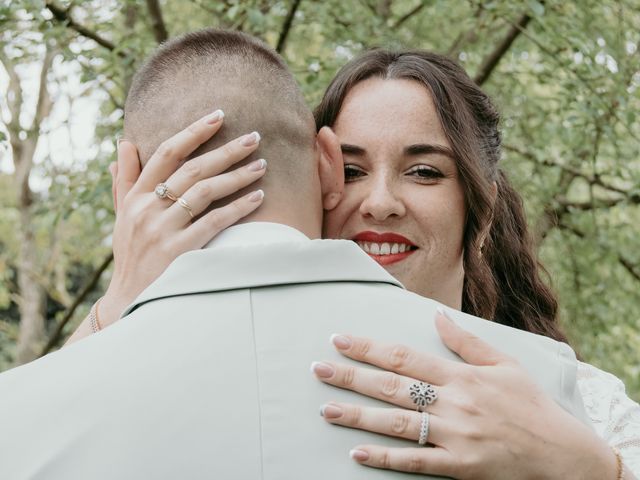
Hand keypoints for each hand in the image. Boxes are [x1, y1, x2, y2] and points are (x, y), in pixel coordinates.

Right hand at [100, 110, 265, 326]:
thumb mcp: (121, 216)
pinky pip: (215, 222)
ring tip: (262, 166)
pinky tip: (258, 197)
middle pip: (193, 168)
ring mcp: (162, 230)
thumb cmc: (131, 256)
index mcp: (134, 196)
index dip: (194, 131)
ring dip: (237, 176)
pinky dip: (238, 207)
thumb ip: (125, 180)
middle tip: (254, 136)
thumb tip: (125, 144)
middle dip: (226, 150)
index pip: (166, 153)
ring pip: (205, 191)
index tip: (218, 116)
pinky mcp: (180, 251)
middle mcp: (147, 208)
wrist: (130, 301)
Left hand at [311, 310, 615, 478]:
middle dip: (352, 376)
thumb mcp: (505, 364)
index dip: (369, 347)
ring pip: (397, 423)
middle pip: (392, 386)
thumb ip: (466, 341)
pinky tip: (358, 453)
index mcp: (460, 376)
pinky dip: (385, 458)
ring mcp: (455, 435)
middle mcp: (453, 402)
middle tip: (319, 369)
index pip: (404, 356)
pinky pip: (415, 462)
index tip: (341, 340)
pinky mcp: (459, 465)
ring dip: (359, 416)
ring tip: (327, 409)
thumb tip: (437, 315)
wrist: (562, 453)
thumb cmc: (531, 405)